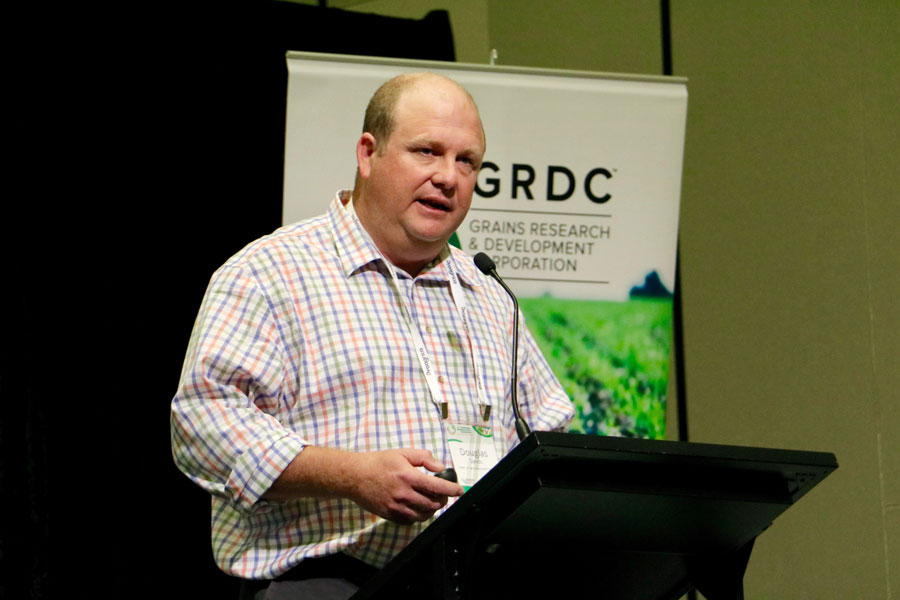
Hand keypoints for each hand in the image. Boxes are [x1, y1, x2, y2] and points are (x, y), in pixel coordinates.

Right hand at [348, 449, 463, 524]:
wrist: (355, 476)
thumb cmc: (379, 463)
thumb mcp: (402, 453)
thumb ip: (424, 458)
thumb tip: (440, 467)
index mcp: (408, 476)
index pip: (437, 486)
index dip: (452, 490)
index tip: (460, 490)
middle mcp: (404, 494)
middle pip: (433, 503)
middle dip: (443, 499)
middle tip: (443, 494)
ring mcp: (397, 507)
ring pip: (424, 514)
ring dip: (432, 509)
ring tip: (431, 500)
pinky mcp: (390, 515)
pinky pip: (411, 521)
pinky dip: (419, 515)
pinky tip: (417, 507)